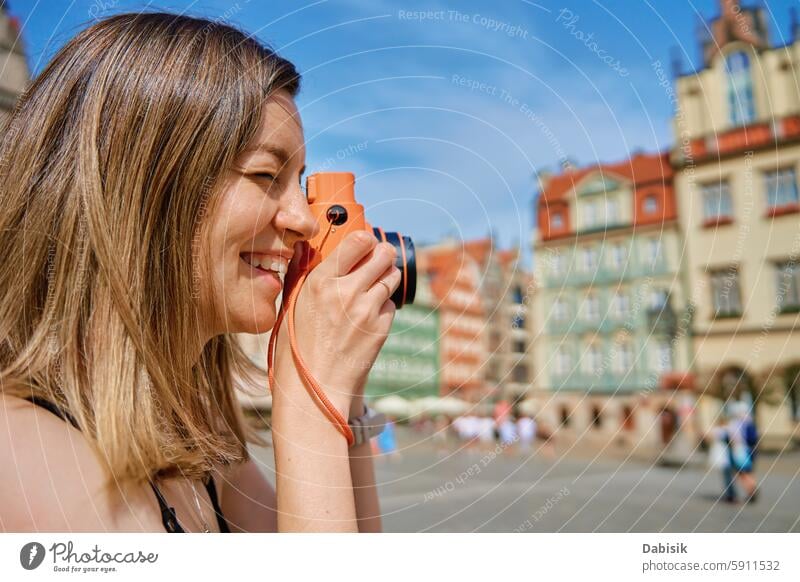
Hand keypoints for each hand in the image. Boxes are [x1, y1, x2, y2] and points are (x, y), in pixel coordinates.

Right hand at [272, 230, 400, 415]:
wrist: (315, 389)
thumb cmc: (296, 349)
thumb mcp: (291, 306)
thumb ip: (303, 275)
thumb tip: (308, 249)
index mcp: (321, 282)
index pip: (358, 240)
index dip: (364, 239)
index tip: (363, 243)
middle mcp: (348, 292)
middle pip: (383, 254)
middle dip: (381, 254)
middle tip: (376, 258)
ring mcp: (368, 310)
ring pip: (391, 276)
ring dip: (384, 277)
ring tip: (370, 287)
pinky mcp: (382, 327)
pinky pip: (390, 304)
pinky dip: (382, 306)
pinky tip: (366, 317)